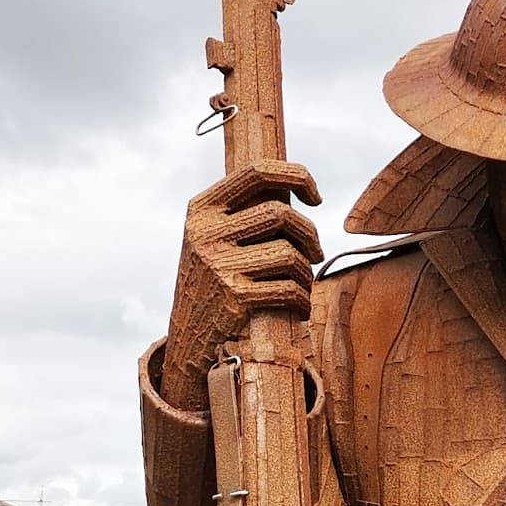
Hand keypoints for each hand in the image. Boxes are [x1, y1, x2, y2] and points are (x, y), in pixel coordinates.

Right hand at [163, 160, 322, 406]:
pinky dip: (303, 299)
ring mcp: (218, 264)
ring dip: (307, 272)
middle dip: (310, 234)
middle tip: (316, 253)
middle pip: (281, 214)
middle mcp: (205, 232)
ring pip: (290, 254)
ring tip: (302, 283)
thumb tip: (301, 188)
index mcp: (202, 208)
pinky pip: (289, 289)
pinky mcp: (234, 296)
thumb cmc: (214, 276)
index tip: (316, 198)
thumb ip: (245, 209)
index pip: (258, 172)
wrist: (189, 333)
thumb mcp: (214, 235)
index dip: (297, 177)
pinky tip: (300, 306)